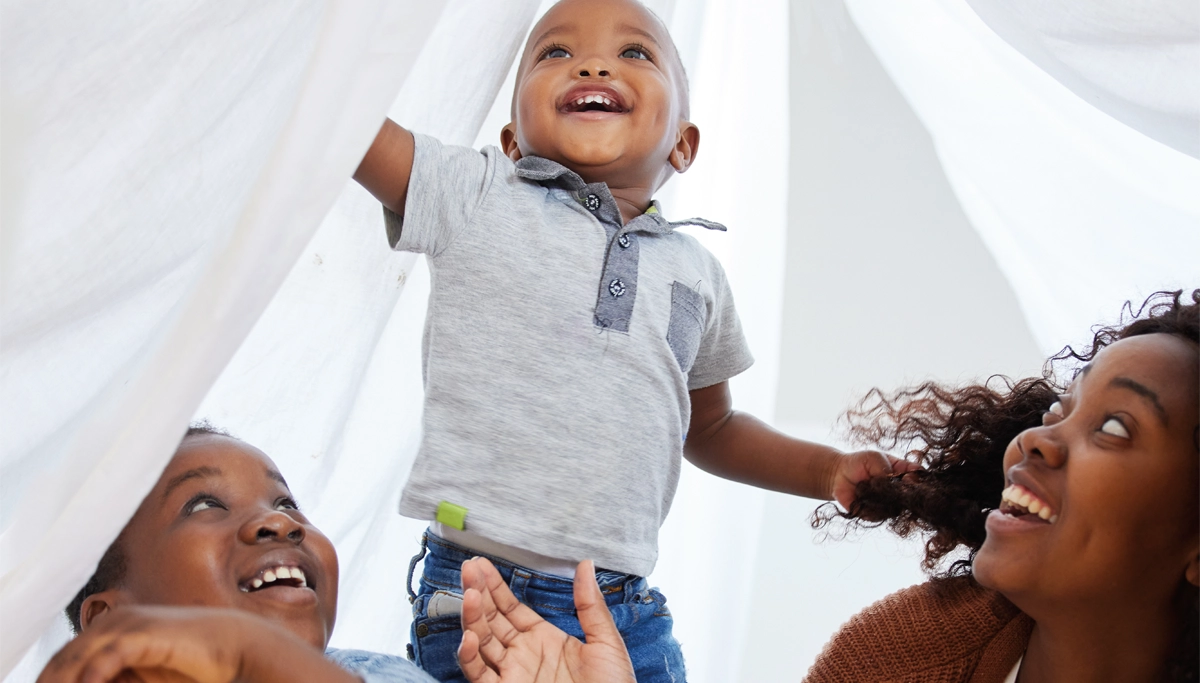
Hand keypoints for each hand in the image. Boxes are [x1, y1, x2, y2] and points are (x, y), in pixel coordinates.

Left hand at [37, 606, 250, 682]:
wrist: (236, 645)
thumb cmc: (192, 664)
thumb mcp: (141, 679)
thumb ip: (113, 679)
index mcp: (108, 630)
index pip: (60, 663)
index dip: (48, 681)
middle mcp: (112, 623)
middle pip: (62, 662)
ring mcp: (128, 625)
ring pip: (77, 658)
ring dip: (63, 681)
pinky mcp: (146, 633)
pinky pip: (111, 653)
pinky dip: (95, 672)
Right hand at [457, 558, 635, 682]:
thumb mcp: (606, 643)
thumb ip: (591, 605)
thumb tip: (585, 565)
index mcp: (544, 639)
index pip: (511, 608)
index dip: (495, 587)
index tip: (481, 565)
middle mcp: (522, 655)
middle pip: (492, 620)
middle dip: (478, 593)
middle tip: (469, 569)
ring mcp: (512, 675)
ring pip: (482, 643)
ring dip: (473, 618)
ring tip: (470, 594)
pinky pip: (480, 675)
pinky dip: (471, 657)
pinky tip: (470, 636)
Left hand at [830, 450, 919, 510]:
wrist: (839, 474)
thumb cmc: (860, 462)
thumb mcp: (875, 458)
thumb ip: (887, 469)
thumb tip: (893, 481)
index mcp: (904, 475)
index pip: (919, 479)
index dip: (917, 480)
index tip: (908, 477)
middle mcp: (899, 493)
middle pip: (911, 498)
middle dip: (902, 493)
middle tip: (889, 485)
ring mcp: (888, 505)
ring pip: (895, 508)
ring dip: (881, 498)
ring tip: (867, 484)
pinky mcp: (875, 515)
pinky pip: (878, 515)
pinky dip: (870, 505)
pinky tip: (861, 494)